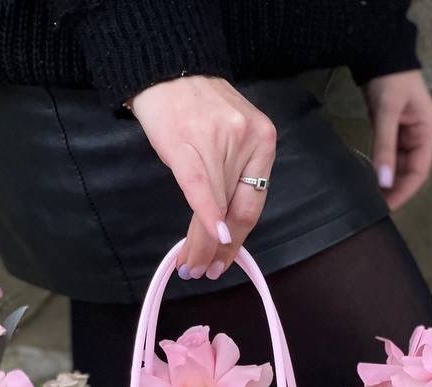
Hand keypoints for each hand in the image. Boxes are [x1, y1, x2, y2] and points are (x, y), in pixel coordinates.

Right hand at [129, 76, 276, 280]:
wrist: (167, 69)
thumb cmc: (195, 106)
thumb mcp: (229, 137)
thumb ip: (233, 175)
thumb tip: (226, 227)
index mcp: (264, 142)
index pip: (251, 205)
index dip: (238, 242)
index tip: (224, 262)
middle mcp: (248, 142)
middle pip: (237, 212)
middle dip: (221, 250)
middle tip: (207, 272)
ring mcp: (221, 143)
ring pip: (216, 209)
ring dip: (201, 244)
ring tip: (190, 266)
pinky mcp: (191, 147)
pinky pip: (201, 192)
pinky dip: (205, 221)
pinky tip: (202, 246)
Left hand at [364, 70, 431, 209]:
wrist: (380, 54)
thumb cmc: (390, 81)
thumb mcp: (387, 113)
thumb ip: (385, 147)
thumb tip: (383, 182)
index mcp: (426, 132)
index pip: (420, 171)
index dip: (406, 191)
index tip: (389, 207)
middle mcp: (419, 137)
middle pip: (410, 172)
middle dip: (395, 190)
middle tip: (375, 208)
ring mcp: (405, 135)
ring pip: (398, 166)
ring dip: (387, 182)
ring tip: (371, 198)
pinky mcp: (391, 133)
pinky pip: (388, 157)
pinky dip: (380, 169)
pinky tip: (369, 180)